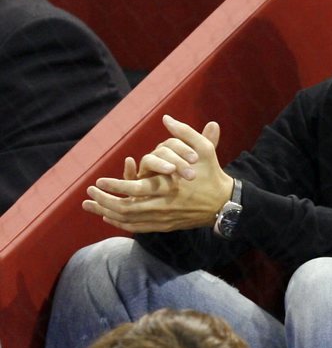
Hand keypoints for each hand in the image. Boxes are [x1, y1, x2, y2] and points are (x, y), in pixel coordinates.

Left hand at [82, 115, 232, 232]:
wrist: (225, 203)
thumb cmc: (212, 173)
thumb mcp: (204, 149)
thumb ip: (185, 133)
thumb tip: (166, 118)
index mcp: (170, 186)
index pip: (136, 189)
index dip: (116, 186)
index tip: (99, 180)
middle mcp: (164, 205)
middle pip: (127, 209)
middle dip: (104, 201)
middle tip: (89, 193)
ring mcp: (164, 218)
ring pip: (129, 220)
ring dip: (107, 213)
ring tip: (91, 205)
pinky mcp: (165, 226)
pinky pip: (138, 228)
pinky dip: (121, 224)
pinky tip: (109, 217)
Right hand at [134, 117, 220, 180]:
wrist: (201, 202)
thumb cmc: (201, 180)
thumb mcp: (205, 161)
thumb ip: (208, 142)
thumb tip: (214, 123)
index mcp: (173, 151)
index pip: (174, 143)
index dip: (184, 149)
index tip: (196, 158)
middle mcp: (160, 159)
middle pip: (162, 152)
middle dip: (176, 160)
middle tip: (190, 173)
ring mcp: (149, 172)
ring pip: (149, 161)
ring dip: (159, 163)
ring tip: (171, 169)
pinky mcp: (139, 187)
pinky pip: (130, 177)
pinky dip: (128, 170)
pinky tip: (130, 162)